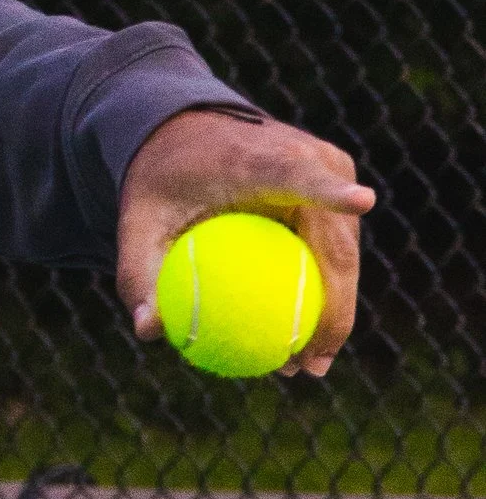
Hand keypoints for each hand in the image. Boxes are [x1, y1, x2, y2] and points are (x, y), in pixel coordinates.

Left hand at [117, 107, 373, 377]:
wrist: (188, 133)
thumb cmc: (163, 181)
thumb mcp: (136, 223)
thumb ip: (138, 274)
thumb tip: (150, 330)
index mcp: (256, 156)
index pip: (300, 172)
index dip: (332, 190)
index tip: (363, 203)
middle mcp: (306, 156)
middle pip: (334, 239)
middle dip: (335, 306)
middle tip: (307, 364)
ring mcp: (329, 170)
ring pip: (344, 253)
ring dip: (334, 311)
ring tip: (305, 364)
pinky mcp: (336, 185)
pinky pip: (335, 251)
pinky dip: (324, 294)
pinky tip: (305, 340)